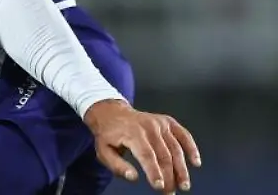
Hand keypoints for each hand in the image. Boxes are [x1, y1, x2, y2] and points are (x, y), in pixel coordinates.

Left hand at [84, 99, 200, 191]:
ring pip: (175, 148)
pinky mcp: (168, 122)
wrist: (113, 113)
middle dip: (169, 176)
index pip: (146, 155)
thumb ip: (117, 166)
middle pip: (163, 154)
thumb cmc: (109, 136)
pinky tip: (196, 163)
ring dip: (182, 169)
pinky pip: (184, 135)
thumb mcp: (103, 151)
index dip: (154, 172)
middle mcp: (148, 126)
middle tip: (170, 192)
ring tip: (184, 185)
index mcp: (132, 133)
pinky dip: (192, 148)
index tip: (159, 187)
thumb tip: (133, 177)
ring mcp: (160, 123)